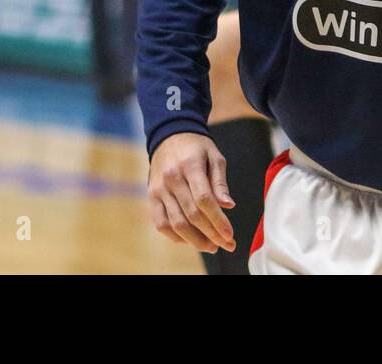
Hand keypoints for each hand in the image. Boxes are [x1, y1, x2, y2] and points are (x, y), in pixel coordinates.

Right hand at [147, 132, 235, 253]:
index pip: (204, 200)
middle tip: (226, 245)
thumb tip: (228, 205)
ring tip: (211, 247)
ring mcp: (159, 189)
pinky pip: (161, 223)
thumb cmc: (197, 147)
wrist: (169, 135)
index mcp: (190, 166)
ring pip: (176, 223)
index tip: (230, 234)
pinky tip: (190, 240)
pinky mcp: (151, 197)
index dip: (218, 220)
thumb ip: (220, 182)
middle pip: (191, 215)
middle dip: (211, 234)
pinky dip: (175, 236)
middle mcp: (172, 179)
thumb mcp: (215, 157)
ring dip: (194, 240)